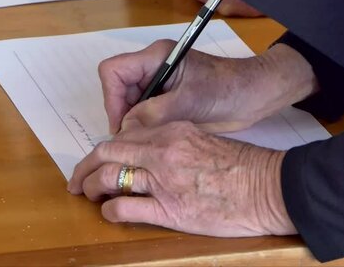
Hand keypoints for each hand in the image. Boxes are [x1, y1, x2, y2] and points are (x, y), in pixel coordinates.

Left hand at [67, 121, 295, 236]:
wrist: (267, 187)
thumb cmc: (242, 165)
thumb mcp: (203, 140)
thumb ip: (173, 142)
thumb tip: (148, 153)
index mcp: (172, 131)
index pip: (125, 135)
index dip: (104, 149)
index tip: (97, 159)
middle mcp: (162, 153)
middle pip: (108, 153)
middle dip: (85, 166)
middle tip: (76, 179)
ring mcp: (164, 182)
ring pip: (110, 178)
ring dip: (91, 187)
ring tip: (87, 195)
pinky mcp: (170, 211)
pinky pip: (126, 208)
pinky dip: (111, 211)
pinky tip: (109, 212)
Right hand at [99, 41, 318, 133]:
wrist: (255, 96)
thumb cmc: (228, 89)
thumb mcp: (191, 101)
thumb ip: (156, 113)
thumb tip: (126, 129)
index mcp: (156, 57)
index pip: (114, 71)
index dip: (112, 98)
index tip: (122, 124)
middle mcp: (154, 69)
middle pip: (118, 89)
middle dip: (121, 114)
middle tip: (131, 140)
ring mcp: (160, 86)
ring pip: (129, 104)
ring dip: (132, 123)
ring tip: (143, 143)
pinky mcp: (168, 101)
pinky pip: (144, 114)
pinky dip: (144, 128)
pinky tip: (153, 141)